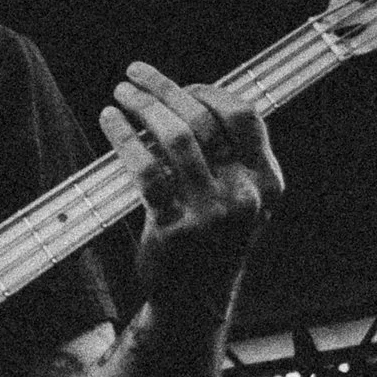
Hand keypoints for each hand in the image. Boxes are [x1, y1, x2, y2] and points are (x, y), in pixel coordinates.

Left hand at [99, 66, 282, 301]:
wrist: (196, 302)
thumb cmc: (212, 241)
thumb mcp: (239, 199)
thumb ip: (228, 156)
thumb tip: (187, 97)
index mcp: (267, 181)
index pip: (244, 117)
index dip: (210, 93)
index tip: (182, 87)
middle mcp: (245, 194)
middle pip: (204, 120)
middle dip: (165, 89)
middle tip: (134, 74)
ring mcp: (211, 212)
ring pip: (175, 137)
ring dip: (142, 106)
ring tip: (121, 94)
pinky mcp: (175, 227)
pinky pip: (146, 169)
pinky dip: (123, 138)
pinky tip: (110, 122)